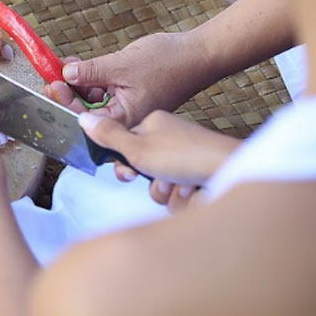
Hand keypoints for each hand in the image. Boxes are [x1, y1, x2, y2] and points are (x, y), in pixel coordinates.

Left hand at [43, 32, 213, 127]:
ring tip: (63, 65)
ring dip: (77, 84)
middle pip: (86, 113)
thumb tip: (65, 74)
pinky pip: (104, 91)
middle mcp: (126, 121)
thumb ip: (91, 72)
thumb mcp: (122, 65)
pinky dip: (92, 79)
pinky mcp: (130, 96)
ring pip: (93, 101)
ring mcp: (128, 108)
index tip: (52, 84)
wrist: (200, 53)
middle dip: (67, 94)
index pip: (86, 121)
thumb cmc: (170, 63)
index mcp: (126, 122)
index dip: (65, 103)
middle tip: (51, 75)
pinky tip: (78, 64)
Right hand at [79, 111, 240, 212]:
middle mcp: (170, 139)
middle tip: (157, 178)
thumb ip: (108, 136)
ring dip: (166, 192)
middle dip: (149, 181)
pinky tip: (195, 190)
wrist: (233, 170)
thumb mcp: (138, 148)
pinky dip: (182, 196)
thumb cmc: (187, 156)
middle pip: (142, 167)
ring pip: (160, 185)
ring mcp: (185, 159)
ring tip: (181, 185)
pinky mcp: (198, 176)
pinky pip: (177, 194)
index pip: (124, 143)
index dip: (123, 162)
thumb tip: (82, 118)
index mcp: (154, 124)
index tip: (128, 171)